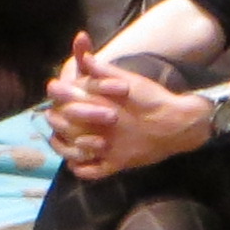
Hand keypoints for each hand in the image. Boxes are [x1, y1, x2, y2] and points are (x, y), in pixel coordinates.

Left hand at [45, 39, 206, 175]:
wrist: (179, 124)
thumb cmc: (154, 99)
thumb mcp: (129, 80)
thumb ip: (104, 71)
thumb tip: (85, 58)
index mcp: (103, 105)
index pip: (69, 99)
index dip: (58, 94)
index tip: (53, 90)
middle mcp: (102, 128)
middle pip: (67, 126)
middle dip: (56, 120)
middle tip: (50, 116)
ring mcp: (109, 148)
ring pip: (75, 150)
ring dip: (62, 144)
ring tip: (56, 138)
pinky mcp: (117, 164)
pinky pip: (92, 171)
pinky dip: (80, 168)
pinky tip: (74, 162)